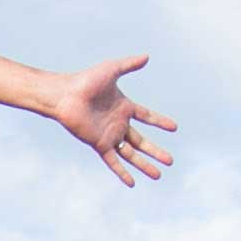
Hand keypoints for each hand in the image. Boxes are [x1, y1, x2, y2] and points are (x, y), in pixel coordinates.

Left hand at [48, 55, 176, 186]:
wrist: (65, 95)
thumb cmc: (86, 80)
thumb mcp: (111, 70)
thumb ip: (129, 64)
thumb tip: (147, 56)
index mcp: (124, 107)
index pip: (147, 116)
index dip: (160, 122)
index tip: (174, 128)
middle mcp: (118, 123)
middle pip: (141, 142)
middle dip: (156, 151)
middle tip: (171, 160)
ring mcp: (110, 135)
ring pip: (131, 154)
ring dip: (145, 165)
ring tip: (159, 175)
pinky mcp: (99, 144)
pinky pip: (113, 161)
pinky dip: (122, 172)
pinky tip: (132, 183)